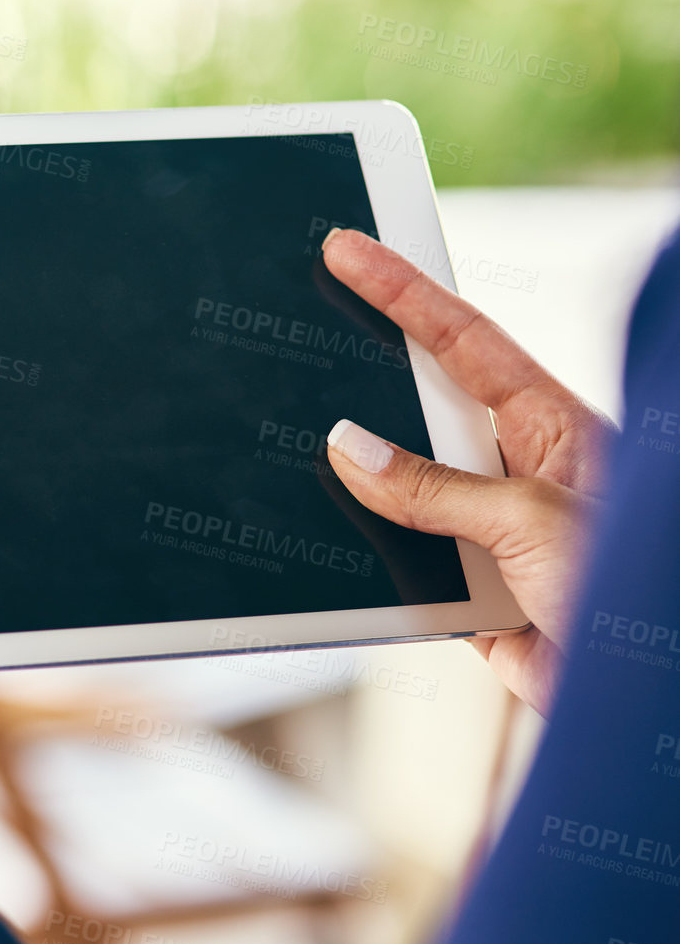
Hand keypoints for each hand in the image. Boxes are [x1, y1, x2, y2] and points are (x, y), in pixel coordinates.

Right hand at [321, 229, 612, 713]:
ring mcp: (493, 534)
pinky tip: (332, 553)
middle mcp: (520, 471)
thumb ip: (433, 489)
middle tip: (302, 335)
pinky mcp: (476, 597)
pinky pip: (402, 568)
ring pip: (402, 495)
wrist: (654, 694)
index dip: (402, 289)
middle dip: (362, 384)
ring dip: (363, 493)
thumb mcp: (530, 522)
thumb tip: (349, 452)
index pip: (463, 339)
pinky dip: (369, 566)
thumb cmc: (637, 589)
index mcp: (552, 426)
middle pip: (420, 412)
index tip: (349, 250)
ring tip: (298, 461)